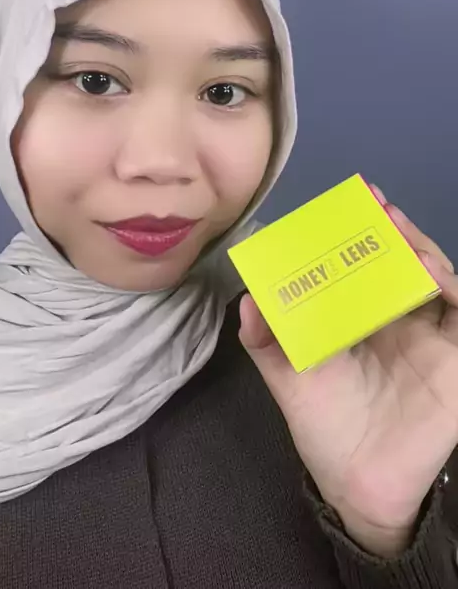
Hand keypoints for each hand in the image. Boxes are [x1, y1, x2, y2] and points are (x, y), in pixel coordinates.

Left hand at [239, 186, 457, 556]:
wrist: (358, 482)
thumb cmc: (324, 424)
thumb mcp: (287, 377)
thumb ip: (266, 340)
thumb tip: (246, 301)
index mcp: (359, 314)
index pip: (364, 260)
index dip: (359, 230)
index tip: (347, 200)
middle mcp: (397, 317)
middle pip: (401, 259)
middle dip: (389, 227)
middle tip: (373, 201)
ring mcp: (430, 335)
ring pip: (434, 276)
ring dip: (418, 247)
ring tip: (395, 227)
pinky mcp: (455, 358)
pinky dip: (449, 286)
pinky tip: (429, 272)